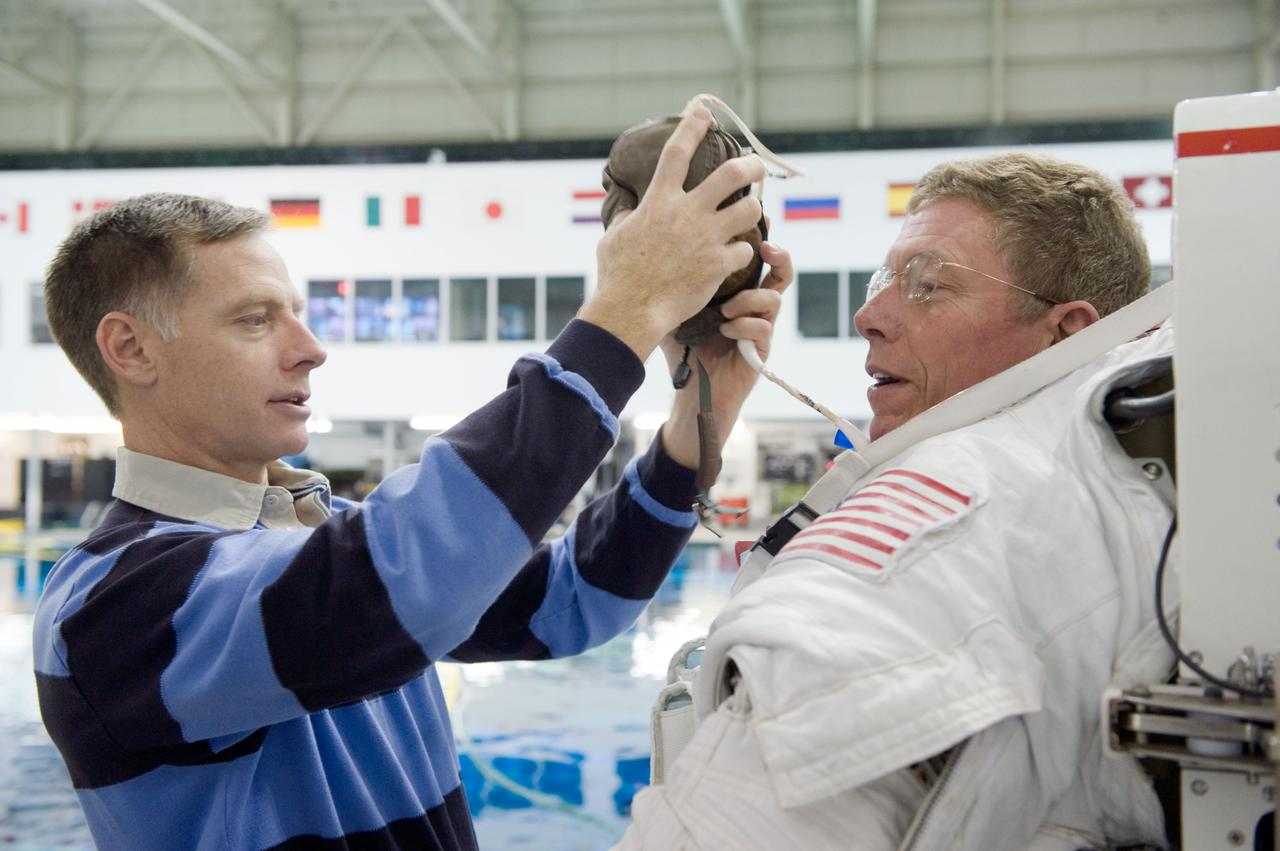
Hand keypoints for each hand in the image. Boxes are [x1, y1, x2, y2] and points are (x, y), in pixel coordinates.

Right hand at [580, 108, 765, 359]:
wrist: (632, 309)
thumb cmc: (618, 276)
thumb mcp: (613, 239)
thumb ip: (626, 219)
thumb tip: (627, 212)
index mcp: (659, 201)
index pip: (677, 152)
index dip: (692, 127)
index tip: (703, 111)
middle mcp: (686, 213)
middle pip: (732, 174)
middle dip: (751, 164)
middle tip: (757, 164)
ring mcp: (706, 237)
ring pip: (750, 209)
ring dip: (754, 210)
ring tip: (751, 215)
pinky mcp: (719, 264)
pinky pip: (744, 250)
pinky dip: (741, 253)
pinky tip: (734, 259)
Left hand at [660, 239, 792, 470]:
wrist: (691, 390)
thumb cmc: (682, 346)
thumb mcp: (673, 307)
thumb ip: (671, 279)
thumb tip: (648, 244)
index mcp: (736, 290)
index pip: (755, 258)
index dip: (759, 239)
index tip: (757, 223)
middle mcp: (753, 305)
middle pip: (781, 272)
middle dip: (779, 256)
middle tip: (766, 248)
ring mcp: (760, 327)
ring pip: (774, 299)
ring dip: (749, 299)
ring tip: (724, 310)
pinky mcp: (761, 350)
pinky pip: (763, 328)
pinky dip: (742, 326)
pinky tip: (724, 331)